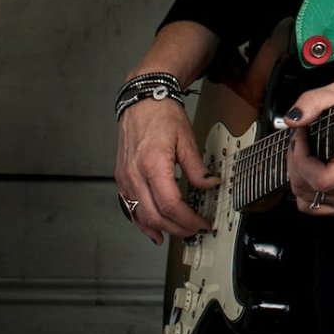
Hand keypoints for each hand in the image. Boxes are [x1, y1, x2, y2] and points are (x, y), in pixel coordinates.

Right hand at [115, 98, 214, 245]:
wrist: (142, 101)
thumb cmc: (162, 116)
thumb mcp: (186, 139)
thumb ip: (197, 167)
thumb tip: (210, 184)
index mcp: (153, 164)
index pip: (170, 205)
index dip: (188, 219)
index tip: (201, 223)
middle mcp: (135, 175)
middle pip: (155, 216)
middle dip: (177, 228)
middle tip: (195, 230)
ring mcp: (126, 179)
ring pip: (141, 216)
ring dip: (161, 229)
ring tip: (180, 232)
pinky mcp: (122, 179)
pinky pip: (130, 208)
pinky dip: (142, 223)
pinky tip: (154, 231)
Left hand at [284, 82, 333, 216]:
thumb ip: (313, 101)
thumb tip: (295, 119)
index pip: (320, 178)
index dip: (301, 157)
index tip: (300, 136)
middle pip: (308, 187)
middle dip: (295, 162)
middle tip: (300, 143)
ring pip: (305, 197)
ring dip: (297, 174)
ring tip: (307, 154)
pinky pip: (308, 205)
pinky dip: (303, 189)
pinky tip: (311, 171)